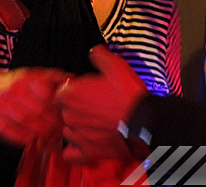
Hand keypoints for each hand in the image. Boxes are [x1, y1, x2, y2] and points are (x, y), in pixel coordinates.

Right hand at [0, 68, 69, 145]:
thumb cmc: (8, 86)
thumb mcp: (27, 75)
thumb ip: (50, 76)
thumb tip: (72, 77)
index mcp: (24, 78)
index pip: (48, 92)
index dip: (59, 106)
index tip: (67, 113)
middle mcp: (12, 91)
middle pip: (40, 110)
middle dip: (53, 123)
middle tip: (61, 130)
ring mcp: (1, 107)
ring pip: (28, 123)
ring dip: (43, 133)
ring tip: (51, 137)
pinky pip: (14, 135)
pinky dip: (27, 139)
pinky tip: (35, 140)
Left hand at [56, 45, 147, 164]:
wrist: (145, 122)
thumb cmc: (130, 95)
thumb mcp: (116, 66)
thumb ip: (100, 56)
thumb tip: (95, 52)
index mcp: (72, 93)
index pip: (60, 91)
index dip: (73, 90)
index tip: (84, 90)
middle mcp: (70, 115)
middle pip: (64, 111)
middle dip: (75, 108)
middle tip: (93, 106)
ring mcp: (77, 135)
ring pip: (67, 131)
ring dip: (76, 127)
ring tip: (93, 123)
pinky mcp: (87, 152)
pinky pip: (70, 154)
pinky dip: (74, 150)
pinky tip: (83, 144)